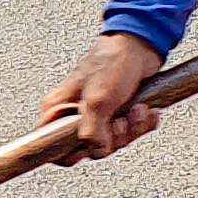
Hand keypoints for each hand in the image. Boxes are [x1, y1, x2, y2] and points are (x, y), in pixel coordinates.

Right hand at [42, 32, 165, 163]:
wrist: (141, 46)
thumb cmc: (113, 61)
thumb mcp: (98, 100)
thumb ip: (92, 131)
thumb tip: (95, 150)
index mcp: (59, 110)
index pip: (52, 146)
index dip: (70, 152)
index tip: (91, 145)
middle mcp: (75, 115)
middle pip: (89, 149)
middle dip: (113, 137)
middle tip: (120, 120)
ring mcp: (98, 116)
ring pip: (112, 142)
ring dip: (132, 128)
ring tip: (136, 109)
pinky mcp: (118, 114)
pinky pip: (129, 133)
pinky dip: (142, 124)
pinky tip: (145, 109)